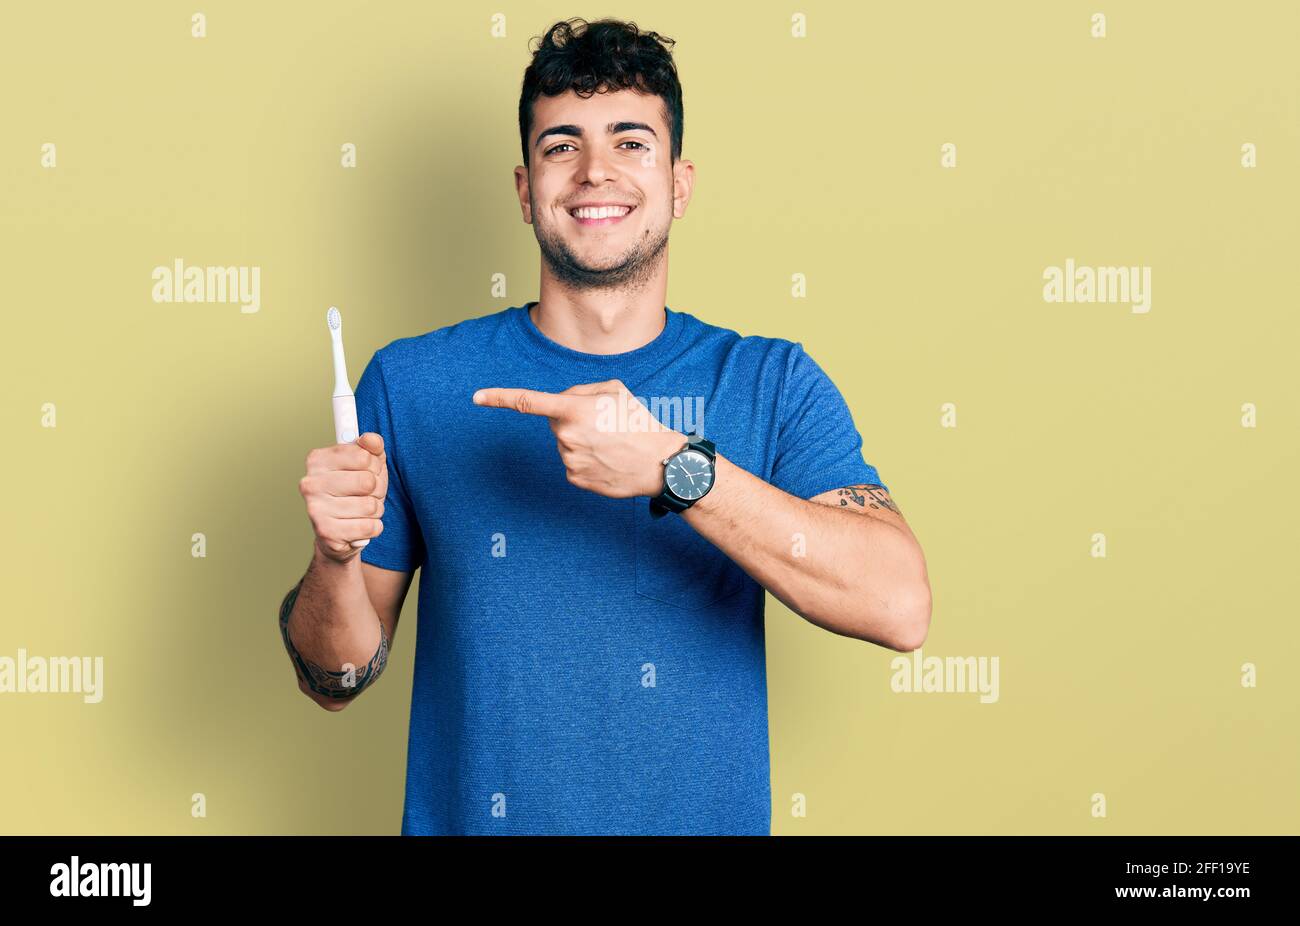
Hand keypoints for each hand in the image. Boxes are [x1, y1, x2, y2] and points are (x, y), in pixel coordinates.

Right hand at [299, 432, 386, 561]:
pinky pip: (369, 527)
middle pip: (368, 482)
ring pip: (370, 506)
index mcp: (317, 460)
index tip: (368, 470)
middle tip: (366, 494)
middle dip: (377, 490)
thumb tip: (372, 440)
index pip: (364, 457)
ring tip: (362, 510)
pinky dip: (373, 527)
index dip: (374, 466)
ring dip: (375, 510)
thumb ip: (371, 447)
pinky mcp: (326, 532)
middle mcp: (311, 483)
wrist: (340, 532)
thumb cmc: (354, 492)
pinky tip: (360, 525)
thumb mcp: (367, 464)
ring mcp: (315, 508)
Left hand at [472, 379, 684, 497]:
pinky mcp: (574, 478)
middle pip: (555, 421)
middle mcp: (566, 436)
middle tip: (603, 423)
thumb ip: (582, 390)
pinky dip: (586, 459)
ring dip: (581, 439)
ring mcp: (569, 460)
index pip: (528, 401)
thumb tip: (561, 403)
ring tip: (611, 443)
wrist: (660, 464)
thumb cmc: (639, 423)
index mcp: (574, 410)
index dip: (499, 397)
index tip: (477, 397)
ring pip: (564, 442)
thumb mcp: (615, 390)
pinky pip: (571, 462)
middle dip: (572, 418)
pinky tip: (606, 459)